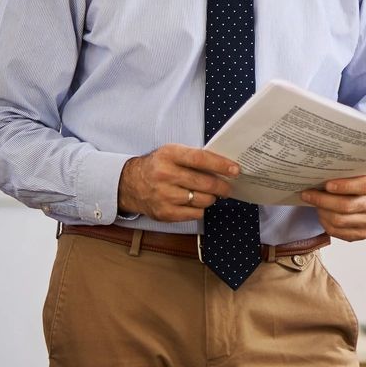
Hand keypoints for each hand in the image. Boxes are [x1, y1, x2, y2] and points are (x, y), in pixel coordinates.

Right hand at [119, 144, 239, 221]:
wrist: (130, 184)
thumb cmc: (157, 166)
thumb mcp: (171, 153)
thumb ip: (194, 157)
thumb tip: (223, 166)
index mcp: (169, 155)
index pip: (200, 159)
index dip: (221, 165)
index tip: (235, 170)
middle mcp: (165, 175)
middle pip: (204, 183)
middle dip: (222, 186)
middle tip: (228, 187)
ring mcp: (164, 196)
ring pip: (203, 200)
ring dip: (211, 198)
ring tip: (209, 194)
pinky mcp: (165, 213)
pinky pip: (195, 213)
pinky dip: (200, 208)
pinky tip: (196, 202)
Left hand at [300, 171, 365, 241]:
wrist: (363, 195)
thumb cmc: (353, 180)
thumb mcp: (352, 171)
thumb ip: (341, 172)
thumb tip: (317, 174)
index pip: (364, 186)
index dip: (344, 186)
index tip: (327, 185)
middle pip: (347, 206)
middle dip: (323, 200)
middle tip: (307, 194)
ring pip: (339, 220)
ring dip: (322, 211)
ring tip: (314, 203)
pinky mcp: (363, 233)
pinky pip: (337, 231)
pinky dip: (324, 222)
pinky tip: (321, 213)